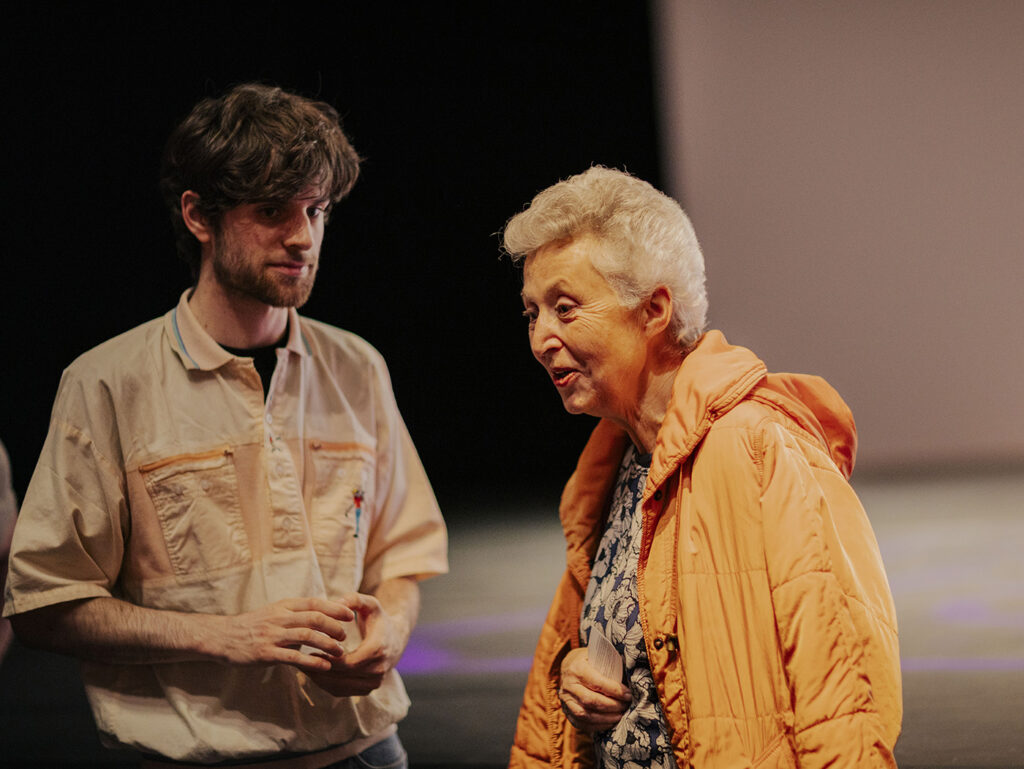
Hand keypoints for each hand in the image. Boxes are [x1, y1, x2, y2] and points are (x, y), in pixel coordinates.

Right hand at [205, 597, 354, 672]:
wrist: (223, 637)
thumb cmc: (253, 626)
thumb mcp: (274, 612)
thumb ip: (296, 614)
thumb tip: (323, 614)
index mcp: (283, 606)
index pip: (314, 603)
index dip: (334, 608)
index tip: (350, 615)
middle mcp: (280, 618)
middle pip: (314, 618)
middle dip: (334, 627)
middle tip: (346, 636)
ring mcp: (273, 635)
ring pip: (307, 636)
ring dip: (327, 644)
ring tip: (340, 652)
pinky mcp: (266, 653)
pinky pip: (293, 657)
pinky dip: (312, 662)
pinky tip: (324, 667)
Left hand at [306, 591, 408, 696]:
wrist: (395, 638)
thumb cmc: (379, 619)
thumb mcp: (370, 604)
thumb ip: (355, 599)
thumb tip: (337, 601)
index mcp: (378, 649)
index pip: (348, 662)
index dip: (328, 659)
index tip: (312, 650)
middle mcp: (378, 670)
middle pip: (342, 676)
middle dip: (320, 669)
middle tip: (301, 660)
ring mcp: (374, 682)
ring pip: (341, 687)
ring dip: (320, 679)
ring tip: (304, 666)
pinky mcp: (368, 689)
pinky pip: (343, 692)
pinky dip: (326, 685)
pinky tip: (314, 673)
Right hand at [559, 647, 630, 732]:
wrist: (568, 666)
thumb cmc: (589, 661)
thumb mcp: (597, 656)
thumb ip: (611, 666)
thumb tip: (632, 677)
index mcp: (577, 668)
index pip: (597, 683)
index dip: (615, 691)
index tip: (629, 695)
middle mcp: (568, 685)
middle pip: (591, 700)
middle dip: (612, 706)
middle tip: (626, 706)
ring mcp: (565, 700)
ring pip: (585, 714)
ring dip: (606, 718)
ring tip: (621, 716)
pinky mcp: (566, 711)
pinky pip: (581, 723)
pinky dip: (597, 726)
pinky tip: (610, 722)